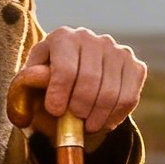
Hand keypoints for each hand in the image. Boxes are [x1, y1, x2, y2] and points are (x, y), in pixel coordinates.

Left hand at [14, 28, 145, 138]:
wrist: (72, 85)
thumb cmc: (47, 87)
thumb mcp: (31, 84)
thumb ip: (29, 82)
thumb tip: (36, 77)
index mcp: (62, 37)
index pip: (65, 68)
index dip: (60, 93)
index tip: (55, 111)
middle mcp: (91, 38)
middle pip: (91, 80)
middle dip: (80, 108)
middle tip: (73, 120)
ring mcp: (116, 50)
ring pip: (112, 92)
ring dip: (98, 117)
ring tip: (87, 126)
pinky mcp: (135, 65)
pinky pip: (129, 98)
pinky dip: (115, 116)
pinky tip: (102, 122)